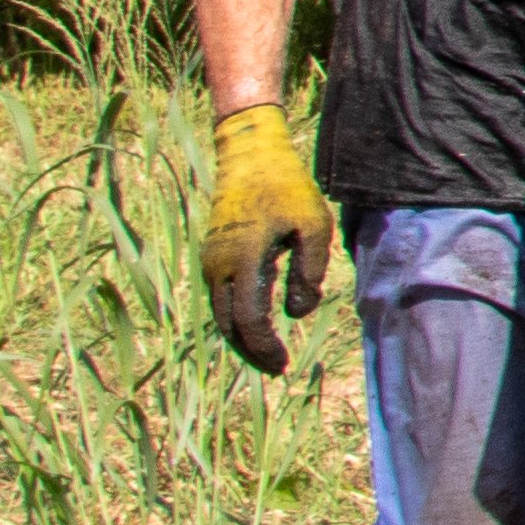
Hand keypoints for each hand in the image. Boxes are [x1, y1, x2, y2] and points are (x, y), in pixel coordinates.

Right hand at [199, 102, 337, 375]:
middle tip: (277, 368)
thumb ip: (309, 271)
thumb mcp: (314, 226)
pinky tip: (256, 325)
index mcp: (244, 261)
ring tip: (268, 354)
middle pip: (229, 326)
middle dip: (252, 352)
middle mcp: (218, 266)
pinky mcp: (211, 255)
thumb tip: (296, 313)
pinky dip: (235, 318)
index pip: (248, 321)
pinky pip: (220, 298)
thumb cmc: (288, 189)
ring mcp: (210, 261)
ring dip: (242, 338)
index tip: (284, 365)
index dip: (265, 348)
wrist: (249, 155)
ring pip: (220, 314)